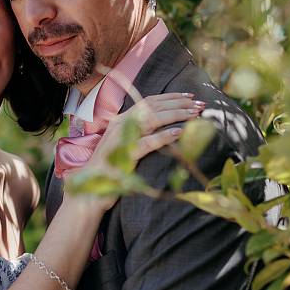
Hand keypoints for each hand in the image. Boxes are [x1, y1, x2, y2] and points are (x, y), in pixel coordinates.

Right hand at [80, 92, 204, 209]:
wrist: (89, 192)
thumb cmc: (111, 171)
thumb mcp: (125, 147)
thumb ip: (140, 135)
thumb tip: (165, 127)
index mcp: (120, 121)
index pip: (148, 101)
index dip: (170, 97)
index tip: (190, 97)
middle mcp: (119, 125)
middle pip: (152, 106)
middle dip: (178, 103)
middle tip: (200, 104)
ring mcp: (120, 139)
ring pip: (151, 118)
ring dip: (175, 114)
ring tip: (194, 114)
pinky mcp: (123, 155)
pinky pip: (147, 142)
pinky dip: (164, 136)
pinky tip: (179, 132)